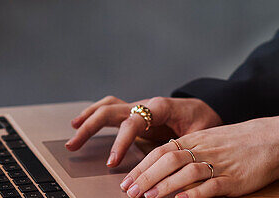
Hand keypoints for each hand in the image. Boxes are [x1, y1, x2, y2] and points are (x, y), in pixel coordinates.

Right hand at [66, 96, 222, 166]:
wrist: (206, 107)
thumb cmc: (204, 120)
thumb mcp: (201, 135)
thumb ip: (187, 149)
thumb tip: (179, 173)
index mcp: (160, 107)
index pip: (133, 122)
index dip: (121, 142)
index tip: (112, 162)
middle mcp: (145, 104)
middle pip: (111, 110)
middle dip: (90, 127)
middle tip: (74, 145)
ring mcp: (138, 107)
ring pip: (107, 107)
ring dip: (88, 119)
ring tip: (72, 133)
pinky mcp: (135, 114)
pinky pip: (111, 110)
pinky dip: (94, 115)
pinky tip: (81, 123)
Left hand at [118, 114, 278, 197]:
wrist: (276, 138)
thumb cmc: (244, 141)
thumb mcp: (213, 139)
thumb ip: (192, 150)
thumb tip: (165, 166)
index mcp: (198, 139)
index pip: (162, 151)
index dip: (142, 166)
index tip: (126, 181)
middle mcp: (205, 149)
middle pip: (168, 160)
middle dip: (146, 177)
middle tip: (129, 192)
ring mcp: (220, 164)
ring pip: (186, 172)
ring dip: (164, 186)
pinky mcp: (234, 179)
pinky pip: (211, 186)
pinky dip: (194, 194)